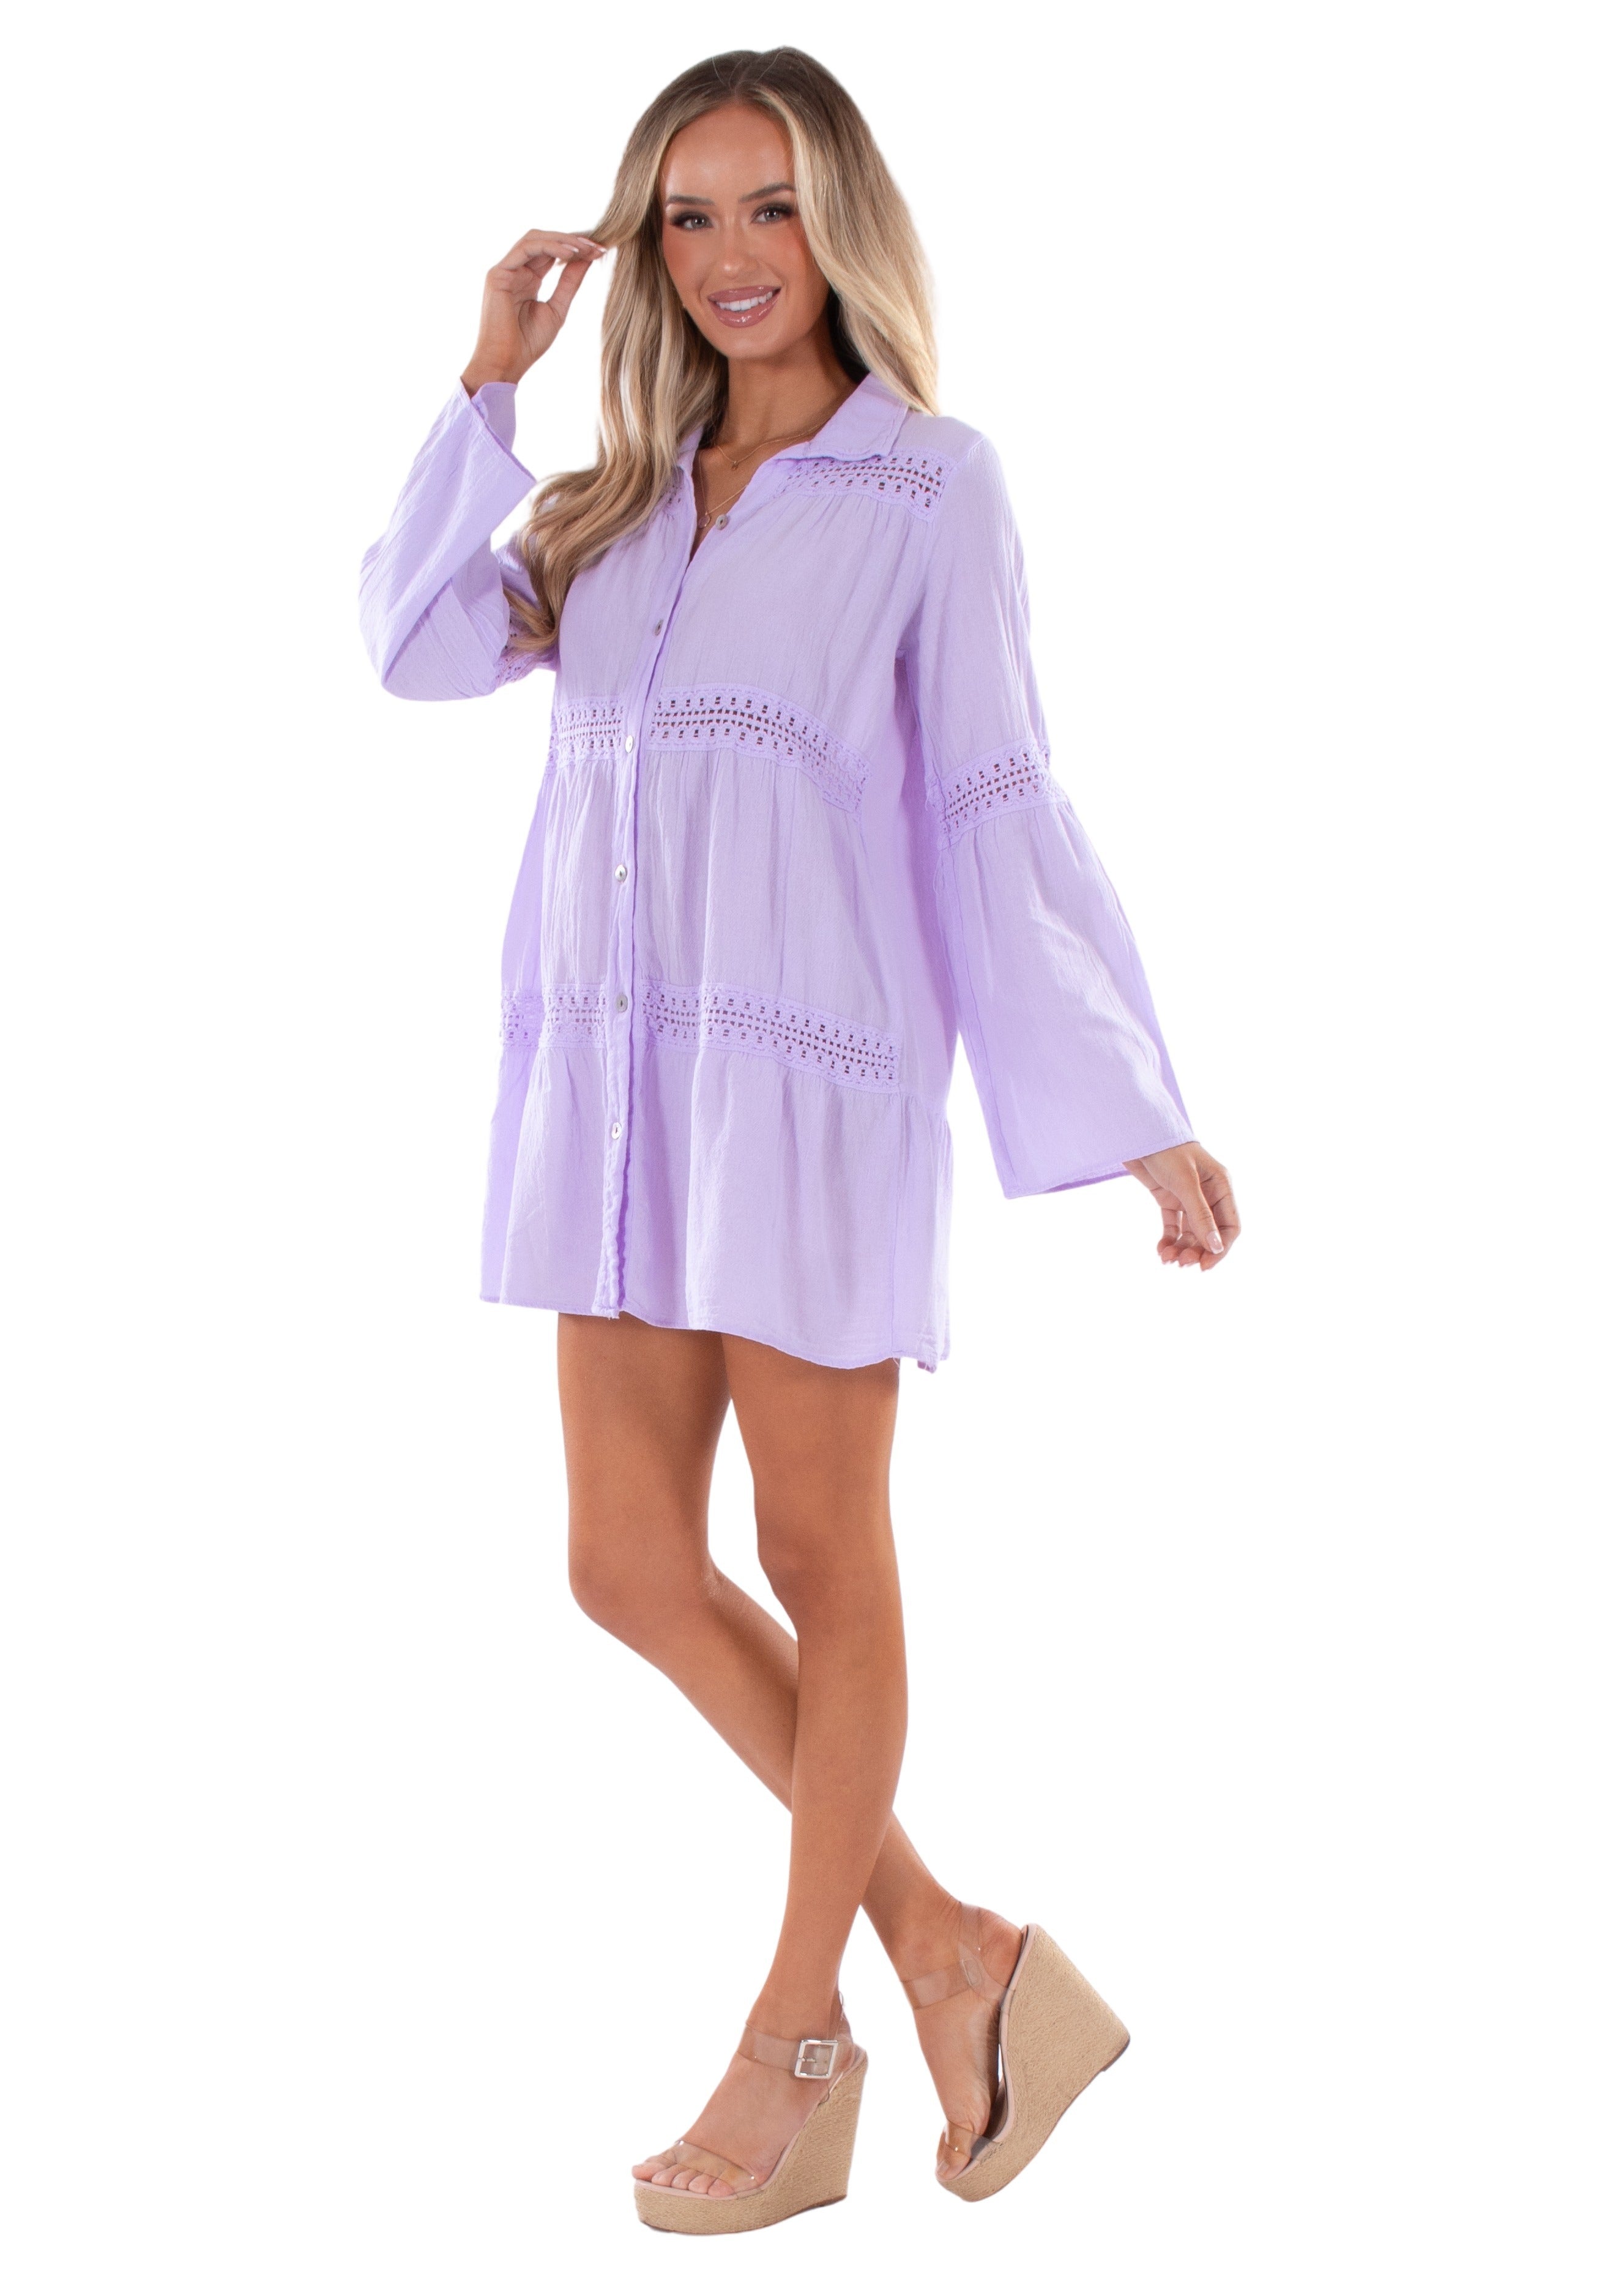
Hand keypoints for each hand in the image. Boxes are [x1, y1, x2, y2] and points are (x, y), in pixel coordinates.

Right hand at [461, 229, 607, 391]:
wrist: (506, 363)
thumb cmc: (528, 344)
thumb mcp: (557, 309)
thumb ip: (569, 283)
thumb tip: (587, 259)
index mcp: (528, 280)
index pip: (552, 253)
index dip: (575, 249)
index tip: (600, 251)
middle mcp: (516, 271)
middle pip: (545, 241)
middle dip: (572, 241)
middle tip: (597, 246)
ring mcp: (506, 270)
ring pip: (535, 239)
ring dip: (563, 240)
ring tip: (586, 248)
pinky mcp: (498, 273)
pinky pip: (527, 248)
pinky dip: (550, 247)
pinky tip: (570, 253)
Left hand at [1126, 1142, 1239, 1270]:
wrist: (1136, 1134)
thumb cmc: (1166, 1150)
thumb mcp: (1185, 1183)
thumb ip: (1200, 1215)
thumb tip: (1216, 1247)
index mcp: (1221, 1186)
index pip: (1230, 1226)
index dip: (1220, 1248)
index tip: (1205, 1266)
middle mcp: (1208, 1194)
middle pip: (1210, 1233)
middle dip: (1197, 1250)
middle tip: (1182, 1264)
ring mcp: (1188, 1197)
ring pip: (1190, 1233)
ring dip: (1181, 1248)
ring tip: (1167, 1259)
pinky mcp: (1168, 1199)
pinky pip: (1173, 1226)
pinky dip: (1168, 1240)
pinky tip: (1161, 1250)